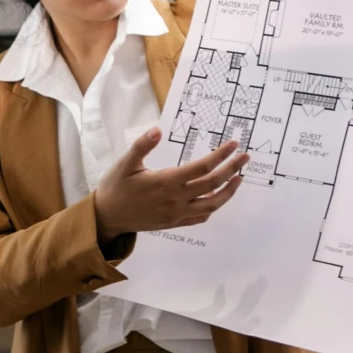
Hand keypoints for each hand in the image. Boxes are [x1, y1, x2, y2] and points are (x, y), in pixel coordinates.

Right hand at [92, 127, 247, 237]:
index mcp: (166, 182)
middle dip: (232, 169)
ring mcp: (177, 214)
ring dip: (229, 191)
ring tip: (238, 178)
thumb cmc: (116, 187)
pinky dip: (213, 207)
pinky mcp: (175, 223)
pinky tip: (217, 196)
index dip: (221, 155)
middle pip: (213, 184)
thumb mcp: (124, 163)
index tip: (233, 144)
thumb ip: (142, 146)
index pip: (202, 167)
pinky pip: (201, 217)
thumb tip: (157, 129)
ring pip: (212, 204)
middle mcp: (176, 199)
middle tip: (245, 157)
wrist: (107, 217)